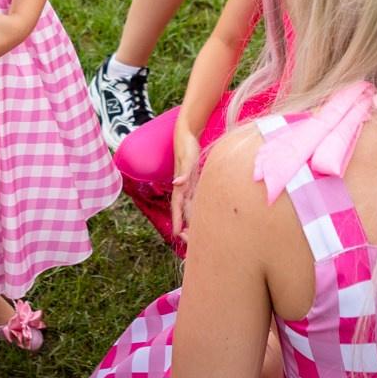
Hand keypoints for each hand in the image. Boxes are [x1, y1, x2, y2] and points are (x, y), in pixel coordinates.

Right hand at [169, 119, 201, 237]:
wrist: (186, 135)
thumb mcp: (186, 159)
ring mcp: (188, 186)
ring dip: (191, 220)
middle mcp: (183, 187)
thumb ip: (182, 172)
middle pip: (183, 210)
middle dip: (185, 225)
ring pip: (189, 207)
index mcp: (180, 185)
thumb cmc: (186, 146)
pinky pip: (194, 200)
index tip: (177, 233)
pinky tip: (200, 217)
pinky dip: (195, 210)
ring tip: (195, 236)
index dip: (177, 219)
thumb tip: (177, 184)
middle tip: (189, 242)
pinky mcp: (193, 182)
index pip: (177, 206)